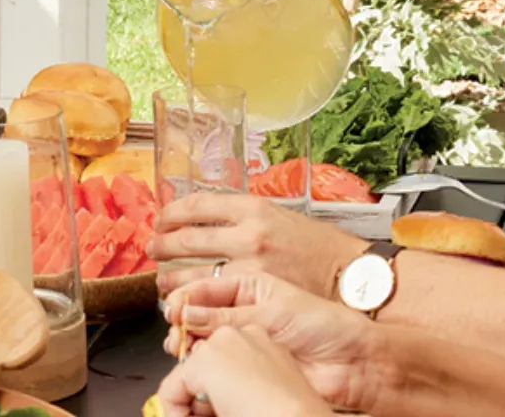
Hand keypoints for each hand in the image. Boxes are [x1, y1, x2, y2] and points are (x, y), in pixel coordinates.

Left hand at [150, 192, 366, 297]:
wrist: (350, 276)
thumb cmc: (318, 248)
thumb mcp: (281, 217)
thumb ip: (245, 218)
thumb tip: (207, 220)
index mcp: (254, 208)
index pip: (196, 204)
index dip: (171, 212)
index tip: (162, 218)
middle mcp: (248, 234)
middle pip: (186, 238)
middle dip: (162, 245)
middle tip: (154, 249)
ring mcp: (249, 268)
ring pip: (191, 274)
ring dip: (170, 278)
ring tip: (164, 280)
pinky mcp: (253, 297)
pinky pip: (209, 298)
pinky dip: (192, 300)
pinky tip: (186, 300)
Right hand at [162, 271, 377, 412]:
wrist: (352, 362)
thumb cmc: (327, 325)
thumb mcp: (275, 311)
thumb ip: (229, 315)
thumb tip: (189, 314)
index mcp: (252, 283)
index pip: (210, 284)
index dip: (188, 293)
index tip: (173, 304)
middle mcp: (244, 309)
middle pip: (199, 309)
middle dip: (182, 315)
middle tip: (174, 323)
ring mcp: (244, 336)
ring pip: (203, 336)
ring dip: (187, 340)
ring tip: (182, 344)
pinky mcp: (246, 364)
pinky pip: (215, 362)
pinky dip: (200, 364)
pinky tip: (195, 362)